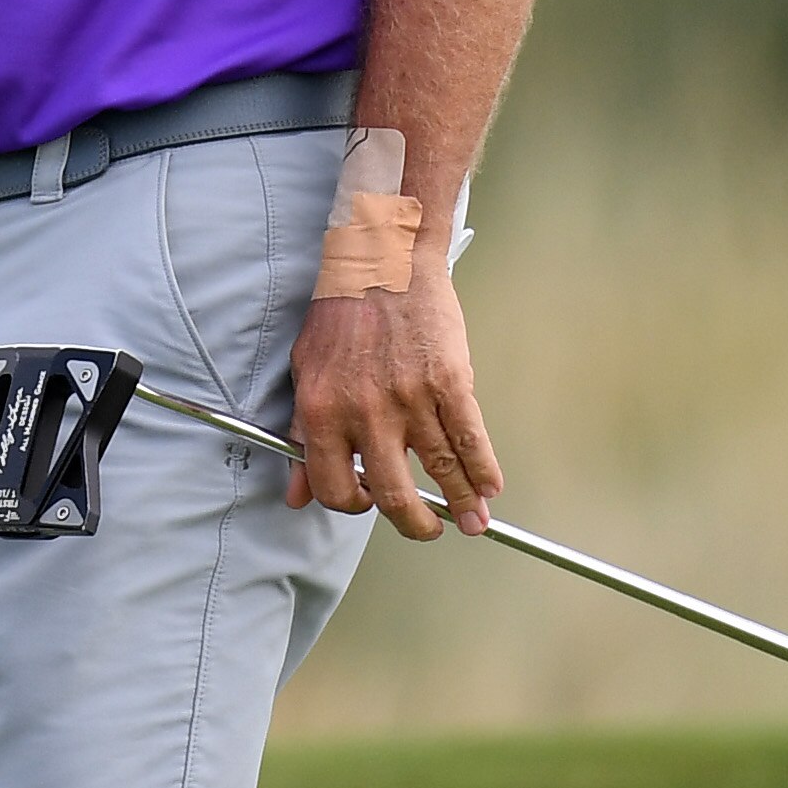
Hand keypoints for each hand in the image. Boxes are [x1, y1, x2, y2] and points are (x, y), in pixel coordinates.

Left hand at [285, 258, 502, 540]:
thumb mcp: (306, 372)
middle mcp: (366, 412)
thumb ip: (303, 437)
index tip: (371, 503)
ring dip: (462, 505)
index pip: (334, 488)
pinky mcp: (450, 381)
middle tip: (427, 528)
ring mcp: (411, 398)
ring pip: (441, 471)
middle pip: (393, 494)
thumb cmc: (341, 314)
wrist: (383, 259)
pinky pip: (471, 438)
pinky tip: (490, 487)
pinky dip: (484, 469)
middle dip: (415, 523)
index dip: (353, 505)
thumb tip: (296, 495)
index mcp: (324, 412)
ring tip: (473, 522)